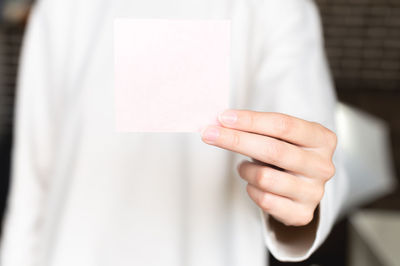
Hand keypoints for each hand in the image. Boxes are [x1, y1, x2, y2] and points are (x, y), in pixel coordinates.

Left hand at [201, 110, 336, 225]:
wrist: (302, 186)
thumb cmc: (286, 154)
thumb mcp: (281, 136)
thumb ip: (257, 127)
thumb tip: (221, 121)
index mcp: (321, 139)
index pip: (283, 125)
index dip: (250, 120)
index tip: (223, 118)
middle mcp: (322, 166)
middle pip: (273, 150)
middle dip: (236, 140)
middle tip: (210, 134)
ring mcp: (314, 192)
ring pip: (265, 177)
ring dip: (245, 170)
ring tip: (244, 167)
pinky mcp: (302, 213)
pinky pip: (264, 200)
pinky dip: (251, 189)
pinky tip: (254, 184)